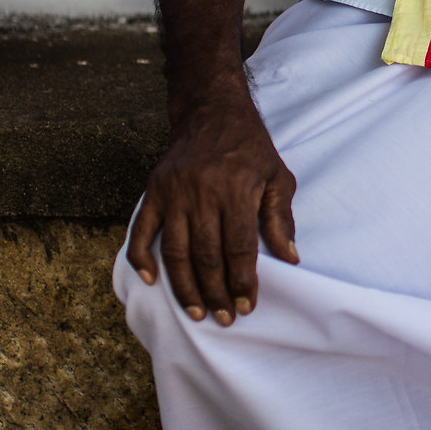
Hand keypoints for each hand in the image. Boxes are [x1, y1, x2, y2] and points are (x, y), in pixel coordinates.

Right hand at [126, 90, 296, 323]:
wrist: (212, 111)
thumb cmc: (251, 147)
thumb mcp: (278, 176)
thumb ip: (281, 217)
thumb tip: (290, 258)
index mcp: (236, 190)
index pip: (239, 248)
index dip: (243, 281)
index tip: (246, 306)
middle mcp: (201, 192)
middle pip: (207, 255)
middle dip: (216, 292)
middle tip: (223, 318)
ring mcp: (173, 192)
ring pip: (176, 250)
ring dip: (185, 286)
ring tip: (197, 311)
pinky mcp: (153, 190)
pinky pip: (142, 230)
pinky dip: (141, 257)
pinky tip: (150, 280)